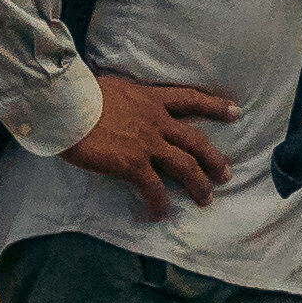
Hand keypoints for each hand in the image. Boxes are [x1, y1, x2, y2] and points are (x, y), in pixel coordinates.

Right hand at [67, 67, 238, 206]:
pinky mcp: (132, 164)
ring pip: (184, 166)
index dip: (215, 106)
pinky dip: (159, 203)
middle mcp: (156, 121)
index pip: (191, 99)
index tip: (235, 112)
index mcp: (151, 99)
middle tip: (226, 174)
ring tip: (206, 199)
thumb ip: (128, 98)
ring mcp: (147, 143)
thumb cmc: (81, 93)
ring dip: (198, 184)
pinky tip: (159, 214)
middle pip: (196, 141)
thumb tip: (125, 100)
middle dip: (214, 159)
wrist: (66, 106)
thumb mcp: (114, 88)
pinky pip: (153, 188)